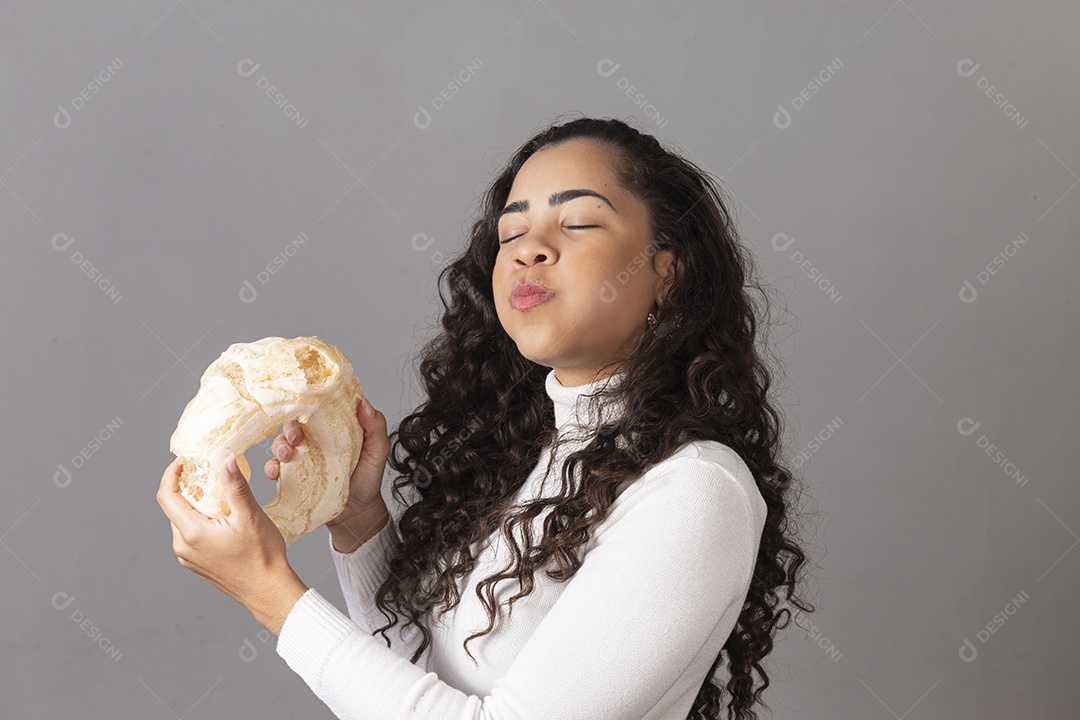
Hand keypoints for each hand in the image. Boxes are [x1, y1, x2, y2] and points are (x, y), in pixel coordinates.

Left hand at [156, 455, 307, 635]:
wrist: (268, 591)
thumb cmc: (262, 556)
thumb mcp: (250, 516)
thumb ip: (235, 486)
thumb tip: (226, 459)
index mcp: (192, 533)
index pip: (166, 496)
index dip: (171, 474)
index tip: (185, 461)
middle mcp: (183, 547)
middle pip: (173, 507)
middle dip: (187, 487)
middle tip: (209, 473)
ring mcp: (188, 557)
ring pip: (182, 521)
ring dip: (195, 504)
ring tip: (220, 495)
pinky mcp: (197, 563)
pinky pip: (190, 534)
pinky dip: (200, 519)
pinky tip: (223, 517)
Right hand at [264, 396, 389, 530]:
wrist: (358, 512)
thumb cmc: (368, 477)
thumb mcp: (377, 451)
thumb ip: (375, 427)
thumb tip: (365, 403)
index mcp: (332, 429)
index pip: (316, 410)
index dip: (308, 405)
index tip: (307, 408)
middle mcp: (313, 440)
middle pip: (293, 425)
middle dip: (290, 428)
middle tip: (296, 437)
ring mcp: (301, 458)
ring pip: (281, 444)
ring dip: (279, 446)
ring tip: (287, 455)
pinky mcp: (292, 477)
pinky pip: (274, 468)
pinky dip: (271, 467)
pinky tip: (277, 471)